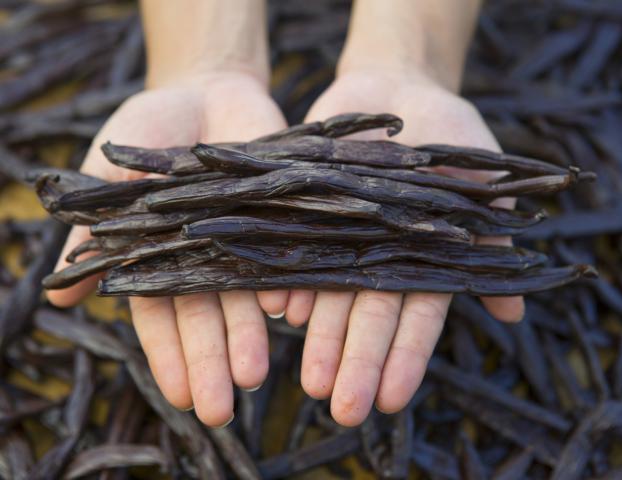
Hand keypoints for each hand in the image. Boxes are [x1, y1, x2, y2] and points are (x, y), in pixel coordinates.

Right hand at [47, 72, 288, 425]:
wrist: (207, 90)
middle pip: (206, 318)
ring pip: (245, 297)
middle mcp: (204, 258)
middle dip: (211, 361)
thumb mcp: (112, 172)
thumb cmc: (150, 129)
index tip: (180, 396)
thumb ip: (93, 227)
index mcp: (160, 256)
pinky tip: (287, 311)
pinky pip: (282, 255)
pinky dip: (285, 283)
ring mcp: (242, 241)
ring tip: (255, 374)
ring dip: (249, 336)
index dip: (170, 356)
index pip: (160, 317)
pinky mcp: (277, 219)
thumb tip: (59, 294)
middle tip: (222, 408)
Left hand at [287, 69, 524, 425]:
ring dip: (318, 337)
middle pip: (368, 316)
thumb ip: (490, 238)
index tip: (393, 400)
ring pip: (328, 295)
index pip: (418, 317)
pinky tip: (276, 309)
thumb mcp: (480, 179)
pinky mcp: (305, 213)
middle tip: (343, 407)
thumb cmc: (450, 132)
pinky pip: (293, 251)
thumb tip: (512, 313)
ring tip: (306, 379)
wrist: (395, 86)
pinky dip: (285, 279)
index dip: (406, 358)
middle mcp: (378, 258)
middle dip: (357, 361)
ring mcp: (341, 238)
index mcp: (423, 259)